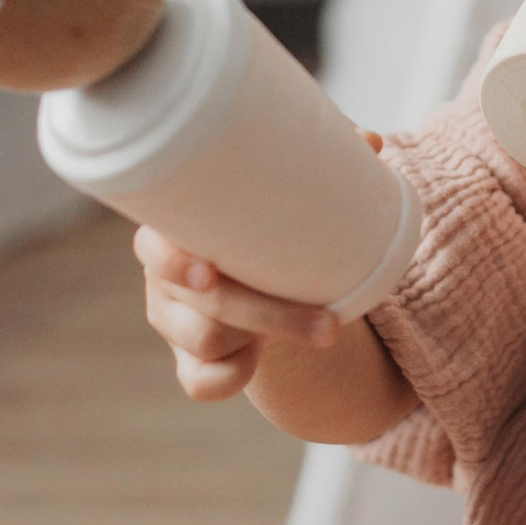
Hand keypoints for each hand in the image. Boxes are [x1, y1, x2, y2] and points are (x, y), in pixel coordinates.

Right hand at [133, 130, 386, 401]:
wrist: (258, 280)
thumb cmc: (263, 228)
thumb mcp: (286, 198)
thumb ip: (320, 164)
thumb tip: (369, 141)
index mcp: (178, 227)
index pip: (156, 248)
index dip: (174, 262)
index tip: (209, 272)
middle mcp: (163, 276)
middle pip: (204, 301)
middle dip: (270, 314)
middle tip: (330, 324)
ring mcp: (172, 322)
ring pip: (206, 341)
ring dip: (263, 337)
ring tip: (311, 325)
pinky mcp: (188, 361)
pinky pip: (201, 383)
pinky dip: (233, 375)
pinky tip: (257, 357)